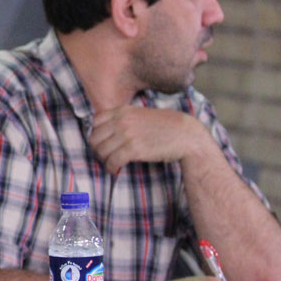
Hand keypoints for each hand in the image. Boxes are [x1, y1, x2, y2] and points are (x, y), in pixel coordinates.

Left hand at [89, 106, 205, 173]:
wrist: (186, 134)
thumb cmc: (166, 125)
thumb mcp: (142, 114)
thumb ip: (125, 118)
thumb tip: (109, 129)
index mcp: (123, 111)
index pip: (96, 121)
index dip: (96, 133)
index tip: (103, 141)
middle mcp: (122, 121)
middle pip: (94, 137)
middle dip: (97, 148)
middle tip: (105, 155)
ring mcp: (127, 135)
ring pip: (101, 151)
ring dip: (104, 160)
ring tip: (111, 163)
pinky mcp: (134, 150)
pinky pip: (112, 161)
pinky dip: (111, 167)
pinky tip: (115, 169)